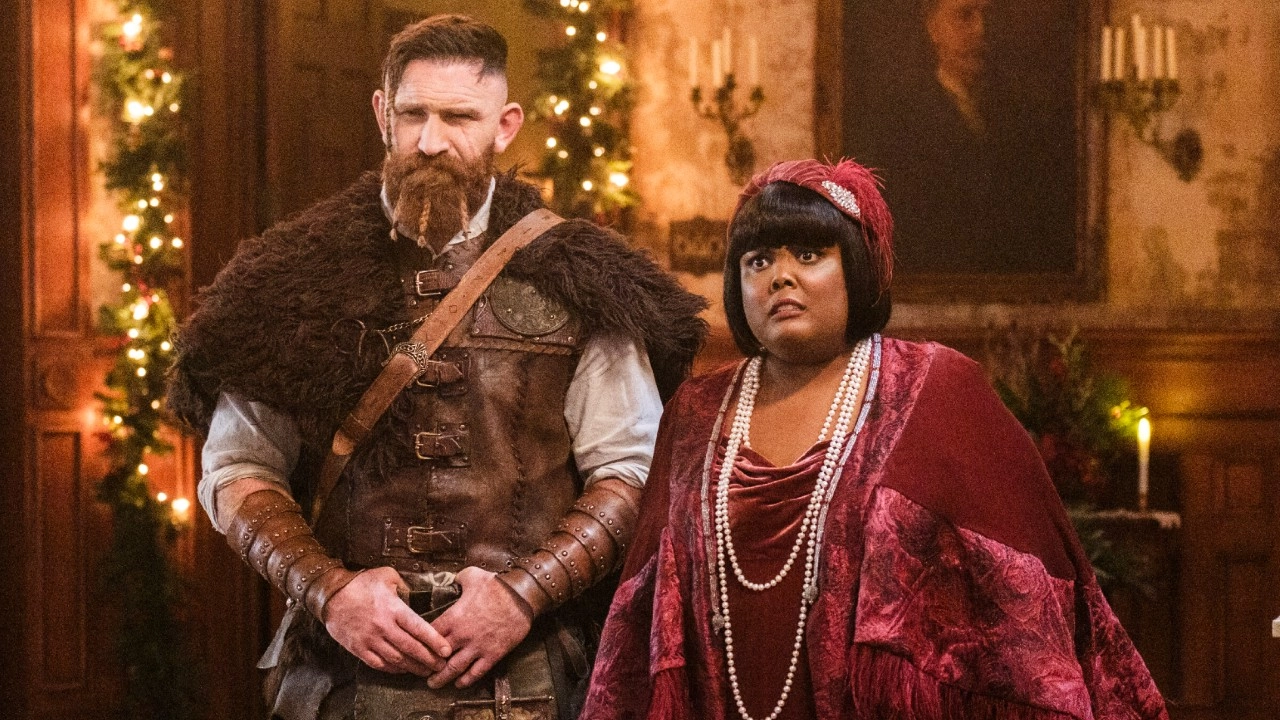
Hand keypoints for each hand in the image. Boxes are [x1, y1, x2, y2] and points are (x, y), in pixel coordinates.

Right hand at [324, 566, 452, 675]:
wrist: (330, 594)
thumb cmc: (360, 583)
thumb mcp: (387, 576)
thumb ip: (405, 586)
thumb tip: (417, 595)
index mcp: (393, 609)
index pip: (419, 628)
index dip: (435, 641)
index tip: (447, 650)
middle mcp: (383, 626)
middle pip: (411, 648)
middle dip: (428, 659)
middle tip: (441, 666)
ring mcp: (370, 639)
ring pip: (396, 659)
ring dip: (413, 667)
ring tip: (426, 671)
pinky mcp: (359, 648)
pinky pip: (378, 664)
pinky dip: (392, 669)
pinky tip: (402, 670)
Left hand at [428, 566, 533, 688]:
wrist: (521, 596)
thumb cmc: (497, 585)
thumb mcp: (472, 575)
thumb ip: (457, 579)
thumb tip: (452, 580)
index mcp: (453, 617)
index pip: (428, 634)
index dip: (420, 642)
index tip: (416, 647)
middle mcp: (462, 635)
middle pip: (437, 656)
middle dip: (427, 665)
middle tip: (420, 671)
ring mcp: (477, 647)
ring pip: (454, 668)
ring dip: (442, 678)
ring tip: (433, 684)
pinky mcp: (493, 654)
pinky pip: (476, 672)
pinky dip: (466, 681)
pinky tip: (459, 684)